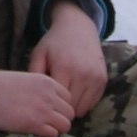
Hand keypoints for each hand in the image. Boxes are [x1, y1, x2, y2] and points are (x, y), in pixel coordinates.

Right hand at [0, 68, 77, 136]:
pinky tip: (35, 131)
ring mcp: (43, 110)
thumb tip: (50, 105)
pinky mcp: (34, 124)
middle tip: (48, 123)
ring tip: (43, 128)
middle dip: (61, 119)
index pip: (69, 99)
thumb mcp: (26, 80)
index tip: (51, 111)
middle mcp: (49, 95)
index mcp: (47, 82)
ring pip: (65, 125)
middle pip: (70, 113)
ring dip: (56, 129)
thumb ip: (41, 90)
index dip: (61, 107)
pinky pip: (53, 134)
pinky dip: (47, 135)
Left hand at [27, 1, 109, 116]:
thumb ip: (34, 74)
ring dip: (73, 107)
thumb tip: (32, 97)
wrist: (78, 27)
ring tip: (63, 99)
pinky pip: (93, 103)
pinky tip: (74, 93)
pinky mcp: (103, 79)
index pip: (57, 100)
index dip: (49, 104)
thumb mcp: (39, 54)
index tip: (43, 103)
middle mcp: (83, 74)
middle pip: (70, 107)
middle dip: (60, 108)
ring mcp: (95, 77)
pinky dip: (84, 103)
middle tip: (53, 103)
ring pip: (83, 108)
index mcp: (64, 68)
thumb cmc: (54, 42)